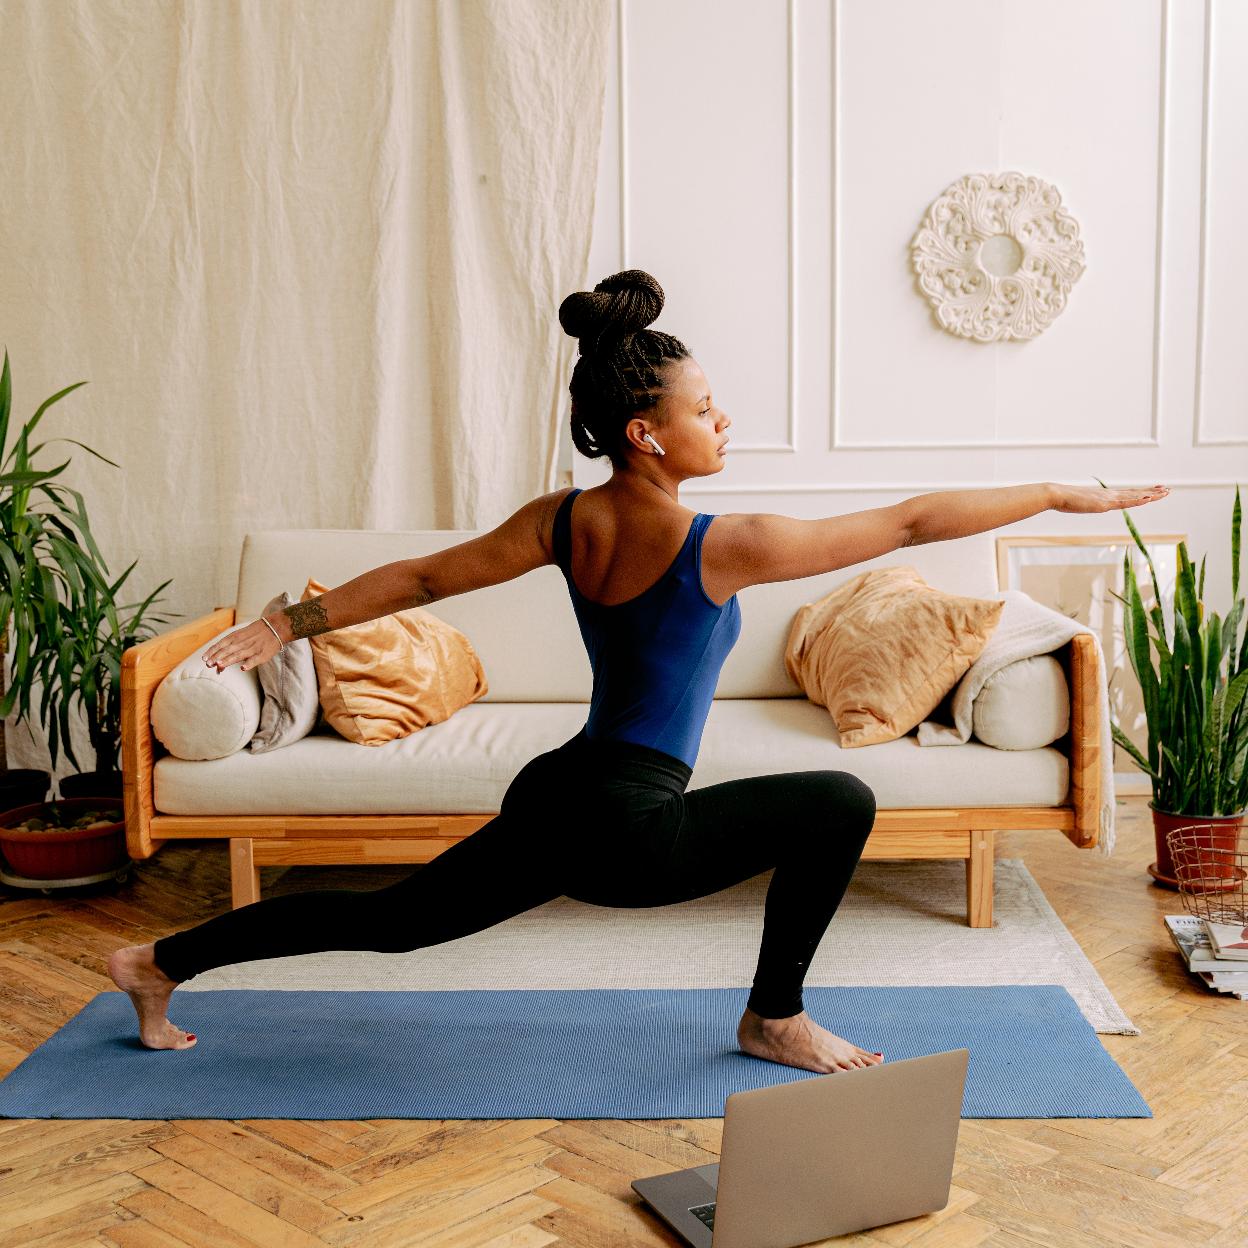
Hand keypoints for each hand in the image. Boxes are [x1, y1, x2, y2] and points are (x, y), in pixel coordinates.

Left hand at [202, 619, 283, 673]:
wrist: (275, 628)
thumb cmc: (255, 633)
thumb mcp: (240, 634)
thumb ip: (230, 644)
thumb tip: (218, 655)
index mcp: (236, 637)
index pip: (221, 644)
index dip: (212, 651)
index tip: (204, 659)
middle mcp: (242, 642)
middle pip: (228, 650)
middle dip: (217, 657)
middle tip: (208, 664)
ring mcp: (252, 648)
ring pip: (238, 655)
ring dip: (229, 660)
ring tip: (220, 665)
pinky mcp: (262, 655)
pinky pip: (254, 660)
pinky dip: (249, 664)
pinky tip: (243, 668)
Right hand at [1051, 482, 1168, 513]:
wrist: (1056, 494)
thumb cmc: (1063, 500)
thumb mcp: (1077, 504)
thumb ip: (1082, 504)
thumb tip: (1080, 505)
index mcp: (1104, 496)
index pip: (1127, 494)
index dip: (1142, 492)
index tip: (1154, 490)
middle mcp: (1109, 495)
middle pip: (1135, 493)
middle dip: (1152, 492)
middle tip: (1167, 489)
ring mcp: (1108, 499)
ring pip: (1135, 496)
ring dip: (1151, 494)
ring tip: (1165, 492)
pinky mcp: (1105, 503)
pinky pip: (1126, 502)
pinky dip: (1138, 500)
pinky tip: (1149, 499)